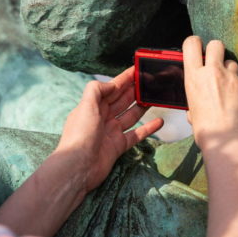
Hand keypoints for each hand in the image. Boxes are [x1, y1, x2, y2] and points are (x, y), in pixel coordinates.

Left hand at [56, 66, 163, 192]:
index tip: (138, 69)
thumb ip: (97, 90)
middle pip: (122, 100)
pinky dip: (148, 128)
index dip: (125, 78)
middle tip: (151, 81)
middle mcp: (103, 117)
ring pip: (131, 115)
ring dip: (142, 106)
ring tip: (156, 97)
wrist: (78, 167)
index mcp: (93, 106)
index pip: (112, 88)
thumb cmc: (80, 135)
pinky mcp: (118, 146)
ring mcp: (111, 131)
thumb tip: (112, 84)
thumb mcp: (86, 106)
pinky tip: (159, 121)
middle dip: (135, 90)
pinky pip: (136, 134)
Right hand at [181, 36, 237, 150]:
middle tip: (214, 61)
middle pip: (216, 44)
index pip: (191, 44)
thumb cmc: (206, 131)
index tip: (197, 47)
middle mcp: (213, 73)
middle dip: (215, 50)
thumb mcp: (192, 111)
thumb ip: (195, 98)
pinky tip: (236, 102)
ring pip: (231, 62)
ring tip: (226, 86)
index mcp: (194, 77)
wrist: (228, 142)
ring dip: (228, 70)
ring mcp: (232, 78)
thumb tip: (197, 103)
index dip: (194, 43)